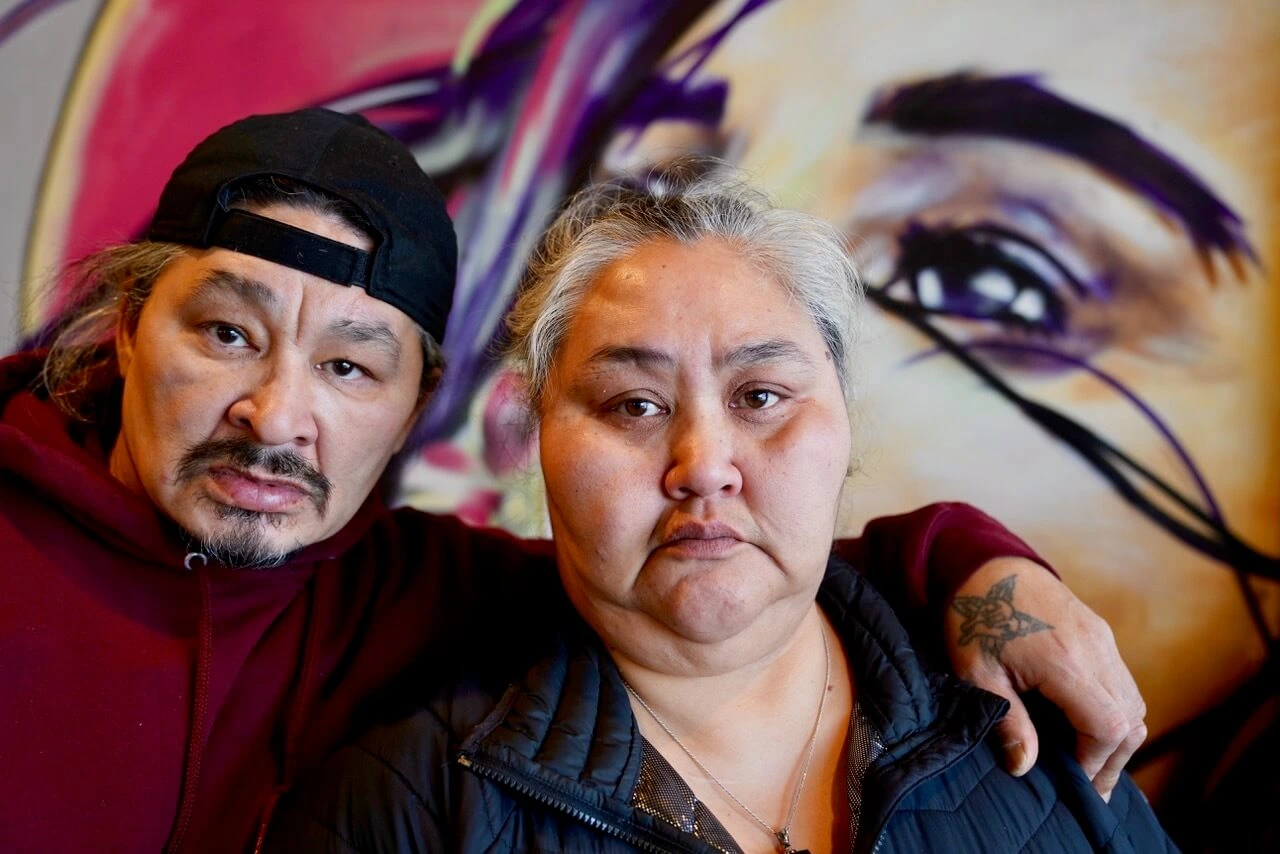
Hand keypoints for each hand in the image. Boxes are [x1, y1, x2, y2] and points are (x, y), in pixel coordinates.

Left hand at [944, 557, 1146, 800]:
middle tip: (1085, 787)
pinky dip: (1112, 709)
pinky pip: (1122, 680)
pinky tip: (1083, 724)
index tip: (1070, 781)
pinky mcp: (1100, 631)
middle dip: (1111, 759)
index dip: (1094, 762)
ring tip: (1085, 760)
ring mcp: (1102, 638)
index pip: (1109, 727)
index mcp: (1065, 661)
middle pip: (1132, 720)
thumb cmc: (973, 616)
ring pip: (1133, 701)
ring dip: (1116, 736)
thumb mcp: (976, 673)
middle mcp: (1095, 649)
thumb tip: (1025, 768)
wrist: (982, 561)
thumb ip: (1007, 721)